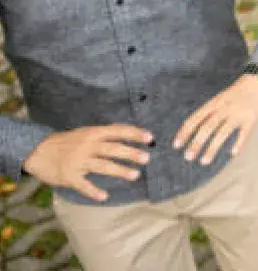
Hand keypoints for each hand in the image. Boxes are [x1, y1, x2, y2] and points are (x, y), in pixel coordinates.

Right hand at [23, 125, 153, 201]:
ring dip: (120, 171)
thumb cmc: (66, 142)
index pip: (117, 131)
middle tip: (147, 159)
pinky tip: (104, 196)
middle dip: (130, 154)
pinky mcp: (69, 177)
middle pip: (112, 149)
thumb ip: (104, 134)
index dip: (134, 134)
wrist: (37, 151)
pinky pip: (83, 185)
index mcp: (92, 134)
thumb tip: (126, 131)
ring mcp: (78, 162)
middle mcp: (86, 146)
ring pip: (102, 166)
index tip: (150, 138)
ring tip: (135, 175)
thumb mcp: (85, 132)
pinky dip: (93, 191)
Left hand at [174, 75, 257, 164]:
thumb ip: (210, 111)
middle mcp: (224, 108)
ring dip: (212, 148)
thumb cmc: (238, 91)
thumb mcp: (220, 97)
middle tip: (188, 157)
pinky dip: (238, 143)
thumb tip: (194, 127)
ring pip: (222, 132)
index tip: (176, 145)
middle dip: (196, 143)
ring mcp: (238, 114)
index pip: (195, 119)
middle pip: (207, 127)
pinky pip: (244, 133)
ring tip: (204, 161)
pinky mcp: (251, 118)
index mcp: (214, 103)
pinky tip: (232, 153)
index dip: (185, 132)